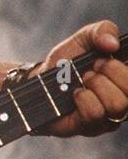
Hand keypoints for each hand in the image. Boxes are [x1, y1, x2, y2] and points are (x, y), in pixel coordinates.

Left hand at [33, 20, 126, 137]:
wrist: (40, 79)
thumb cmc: (67, 61)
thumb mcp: (84, 38)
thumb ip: (102, 31)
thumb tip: (113, 44)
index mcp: (126, 78)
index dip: (123, 63)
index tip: (107, 55)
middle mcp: (125, 98)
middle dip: (109, 70)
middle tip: (92, 67)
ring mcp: (110, 116)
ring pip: (118, 104)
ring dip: (96, 85)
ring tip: (83, 79)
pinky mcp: (92, 127)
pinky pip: (96, 113)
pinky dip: (83, 98)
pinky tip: (74, 93)